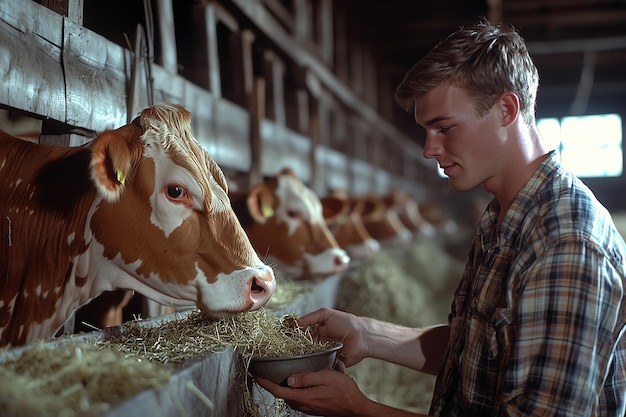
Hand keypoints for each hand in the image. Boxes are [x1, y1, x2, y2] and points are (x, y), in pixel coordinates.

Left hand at [255, 369, 371, 416]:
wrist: (356, 407)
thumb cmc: (344, 391)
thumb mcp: (325, 377)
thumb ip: (306, 378)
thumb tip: (289, 379)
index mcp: (304, 397)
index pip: (278, 391)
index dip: (265, 384)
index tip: (256, 376)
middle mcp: (304, 405)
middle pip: (283, 395)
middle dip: (272, 386)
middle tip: (265, 375)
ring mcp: (309, 408)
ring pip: (291, 398)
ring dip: (283, 389)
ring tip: (279, 378)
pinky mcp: (315, 408)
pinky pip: (299, 399)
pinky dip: (293, 392)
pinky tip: (298, 384)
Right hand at [295, 308, 367, 366]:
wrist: (362, 337)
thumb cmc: (346, 323)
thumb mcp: (326, 314)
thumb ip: (309, 318)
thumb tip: (294, 324)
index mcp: (315, 331)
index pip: (299, 335)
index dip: (292, 336)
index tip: (284, 337)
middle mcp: (317, 343)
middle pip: (301, 348)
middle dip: (295, 349)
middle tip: (289, 349)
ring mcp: (323, 354)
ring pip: (308, 359)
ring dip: (303, 358)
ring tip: (297, 358)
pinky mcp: (329, 364)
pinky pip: (319, 367)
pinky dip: (314, 367)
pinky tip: (308, 365)